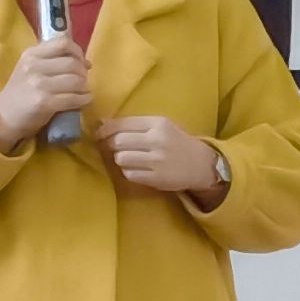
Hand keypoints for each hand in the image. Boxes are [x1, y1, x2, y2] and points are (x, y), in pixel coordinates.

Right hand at [0, 33, 91, 151]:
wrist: (4, 116)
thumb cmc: (22, 91)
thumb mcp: (30, 68)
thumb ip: (53, 60)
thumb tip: (86, 63)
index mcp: (31, 54)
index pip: (63, 43)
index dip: (77, 52)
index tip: (81, 62)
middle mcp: (33, 66)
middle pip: (72, 63)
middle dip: (83, 72)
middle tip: (83, 80)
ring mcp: (38, 84)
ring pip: (75, 80)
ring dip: (85, 87)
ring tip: (84, 91)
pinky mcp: (44, 102)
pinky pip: (73, 98)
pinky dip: (84, 99)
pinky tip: (85, 100)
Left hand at [105, 113, 223, 198]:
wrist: (201, 164)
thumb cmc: (177, 142)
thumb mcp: (161, 126)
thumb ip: (135, 124)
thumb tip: (102, 122)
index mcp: (158, 123)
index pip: (122, 123)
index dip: (105, 129)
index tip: (98, 134)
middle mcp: (157, 140)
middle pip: (118, 141)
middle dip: (111, 145)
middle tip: (114, 148)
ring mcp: (157, 160)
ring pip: (121, 158)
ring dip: (120, 159)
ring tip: (128, 159)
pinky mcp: (156, 178)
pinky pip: (129, 174)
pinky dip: (128, 172)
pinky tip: (137, 169)